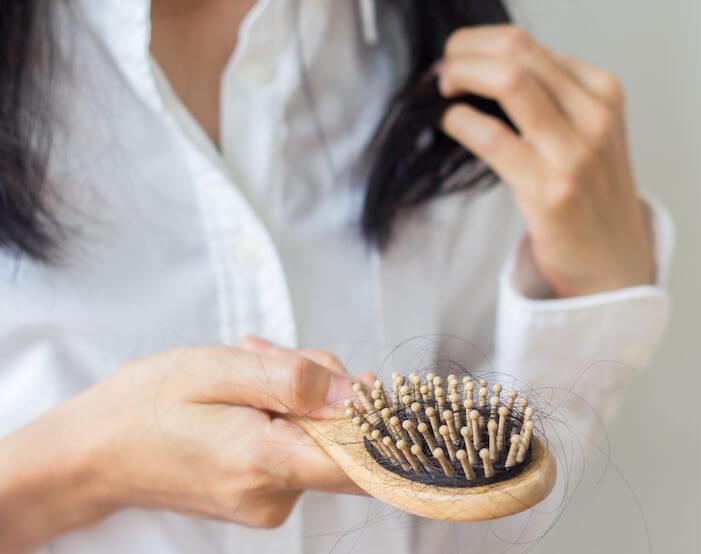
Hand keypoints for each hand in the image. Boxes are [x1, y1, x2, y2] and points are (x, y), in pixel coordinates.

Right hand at [0, 339, 365, 551]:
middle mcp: (272, 497)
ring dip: (296, 395)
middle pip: (341, 438)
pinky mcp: (261, 500)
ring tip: (247, 369)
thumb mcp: (219, 370)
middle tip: (270, 355)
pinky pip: (296, 449)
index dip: (374, 415)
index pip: (361, 460)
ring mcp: (266, 504)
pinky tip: (246, 393)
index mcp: (264, 463)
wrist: (91, 453)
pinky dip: (282, 415)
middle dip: (320, 386)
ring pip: (318, 439)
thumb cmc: (145, 405)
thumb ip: (295, 380)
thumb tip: (357, 392)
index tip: (362, 381)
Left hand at [439, 25, 655, 296]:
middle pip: (517, 52)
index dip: (480, 44)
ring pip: (509, 82)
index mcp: (603, 93)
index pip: (529, 45)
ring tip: (442, 89)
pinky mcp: (551, 191)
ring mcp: (576, 154)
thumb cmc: (589, 196)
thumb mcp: (586, 132)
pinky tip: (450, 122)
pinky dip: (460, 121)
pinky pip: (493, 138)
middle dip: (466, 50)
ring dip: (462, 75)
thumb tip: (481, 66)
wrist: (614, 264)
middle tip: (443, 68)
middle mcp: (595, 116)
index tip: (457, 57)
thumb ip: (548, 97)